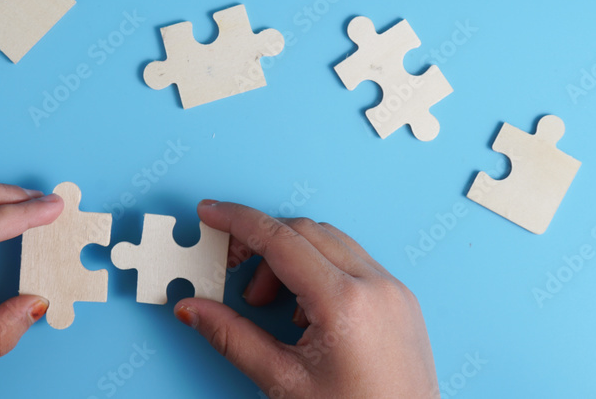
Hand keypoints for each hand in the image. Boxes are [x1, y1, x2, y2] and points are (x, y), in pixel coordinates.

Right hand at [174, 201, 437, 398]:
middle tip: (230, 269)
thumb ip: (232, 338)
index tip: (210, 214)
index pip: (279, 239)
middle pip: (303, 231)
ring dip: (290, 257)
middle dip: (261, 244)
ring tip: (269, 303)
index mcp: (345, 303)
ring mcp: (393, 290)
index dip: (237, 222)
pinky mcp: (401, 299)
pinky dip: (319, 269)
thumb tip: (194, 310)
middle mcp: (375, 285)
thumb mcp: (284, 383)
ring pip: (329, 241)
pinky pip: (353, 260)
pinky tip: (304, 310)